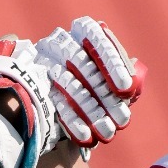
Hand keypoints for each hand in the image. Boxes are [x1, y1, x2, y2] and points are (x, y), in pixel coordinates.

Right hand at [36, 16, 144, 148]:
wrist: (56, 92)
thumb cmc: (94, 80)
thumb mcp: (109, 73)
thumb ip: (122, 74)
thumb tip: (133, 83)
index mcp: (81, 31)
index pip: (96, 37)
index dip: (112, 61)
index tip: (125, 87)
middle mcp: (60, 42)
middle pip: (83, 64)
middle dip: (105, 95)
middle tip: (123, 120)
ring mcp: (44, 62)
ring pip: (69, 85)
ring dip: (91, 111)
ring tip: (108, 132)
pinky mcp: (34, 84)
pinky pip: (54, 102)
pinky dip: (72, 120)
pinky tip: (86, 136)